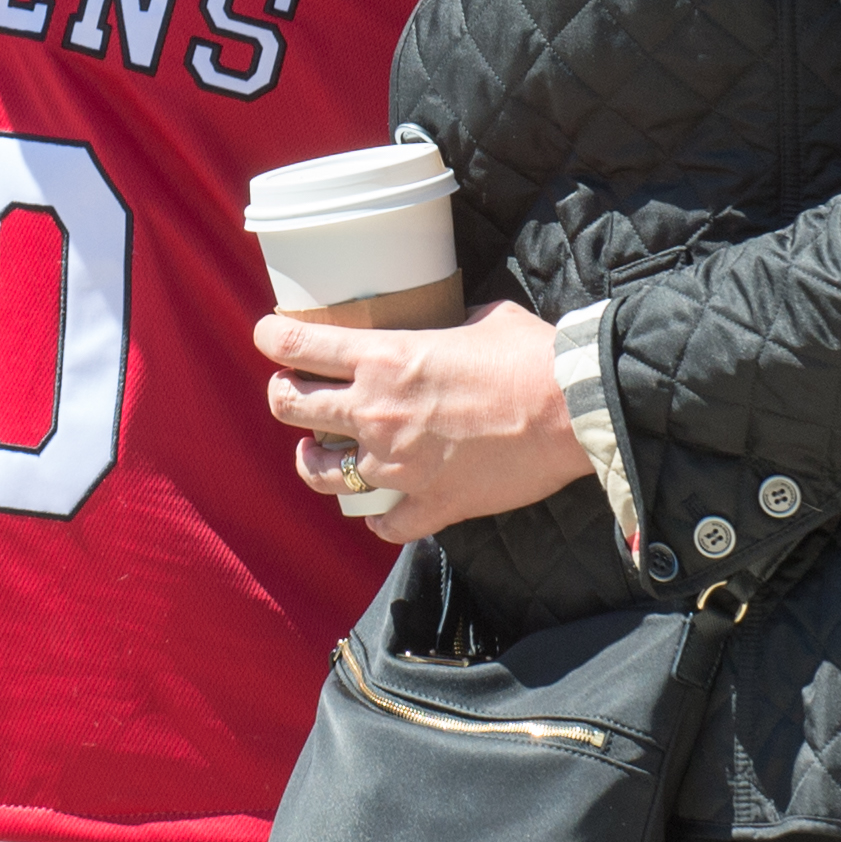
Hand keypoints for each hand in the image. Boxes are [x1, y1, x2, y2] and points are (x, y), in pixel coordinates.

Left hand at [255, 300, 585, 544]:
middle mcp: (377, 411)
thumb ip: (445, 325)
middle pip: (291, 408)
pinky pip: (384, 523)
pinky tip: (382, 509)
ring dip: (314, 462)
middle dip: (282, 398)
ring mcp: (398, 463)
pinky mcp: (431, 503)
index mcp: (384, 357)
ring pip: (321, 474)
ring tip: (320, 456)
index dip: (272, 340)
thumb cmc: (531, 356)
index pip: (298, 347)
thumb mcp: (478, 318)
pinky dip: (380, 517)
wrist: (573, 410)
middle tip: (292, 395)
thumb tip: (447, 327)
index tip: (268, 338)